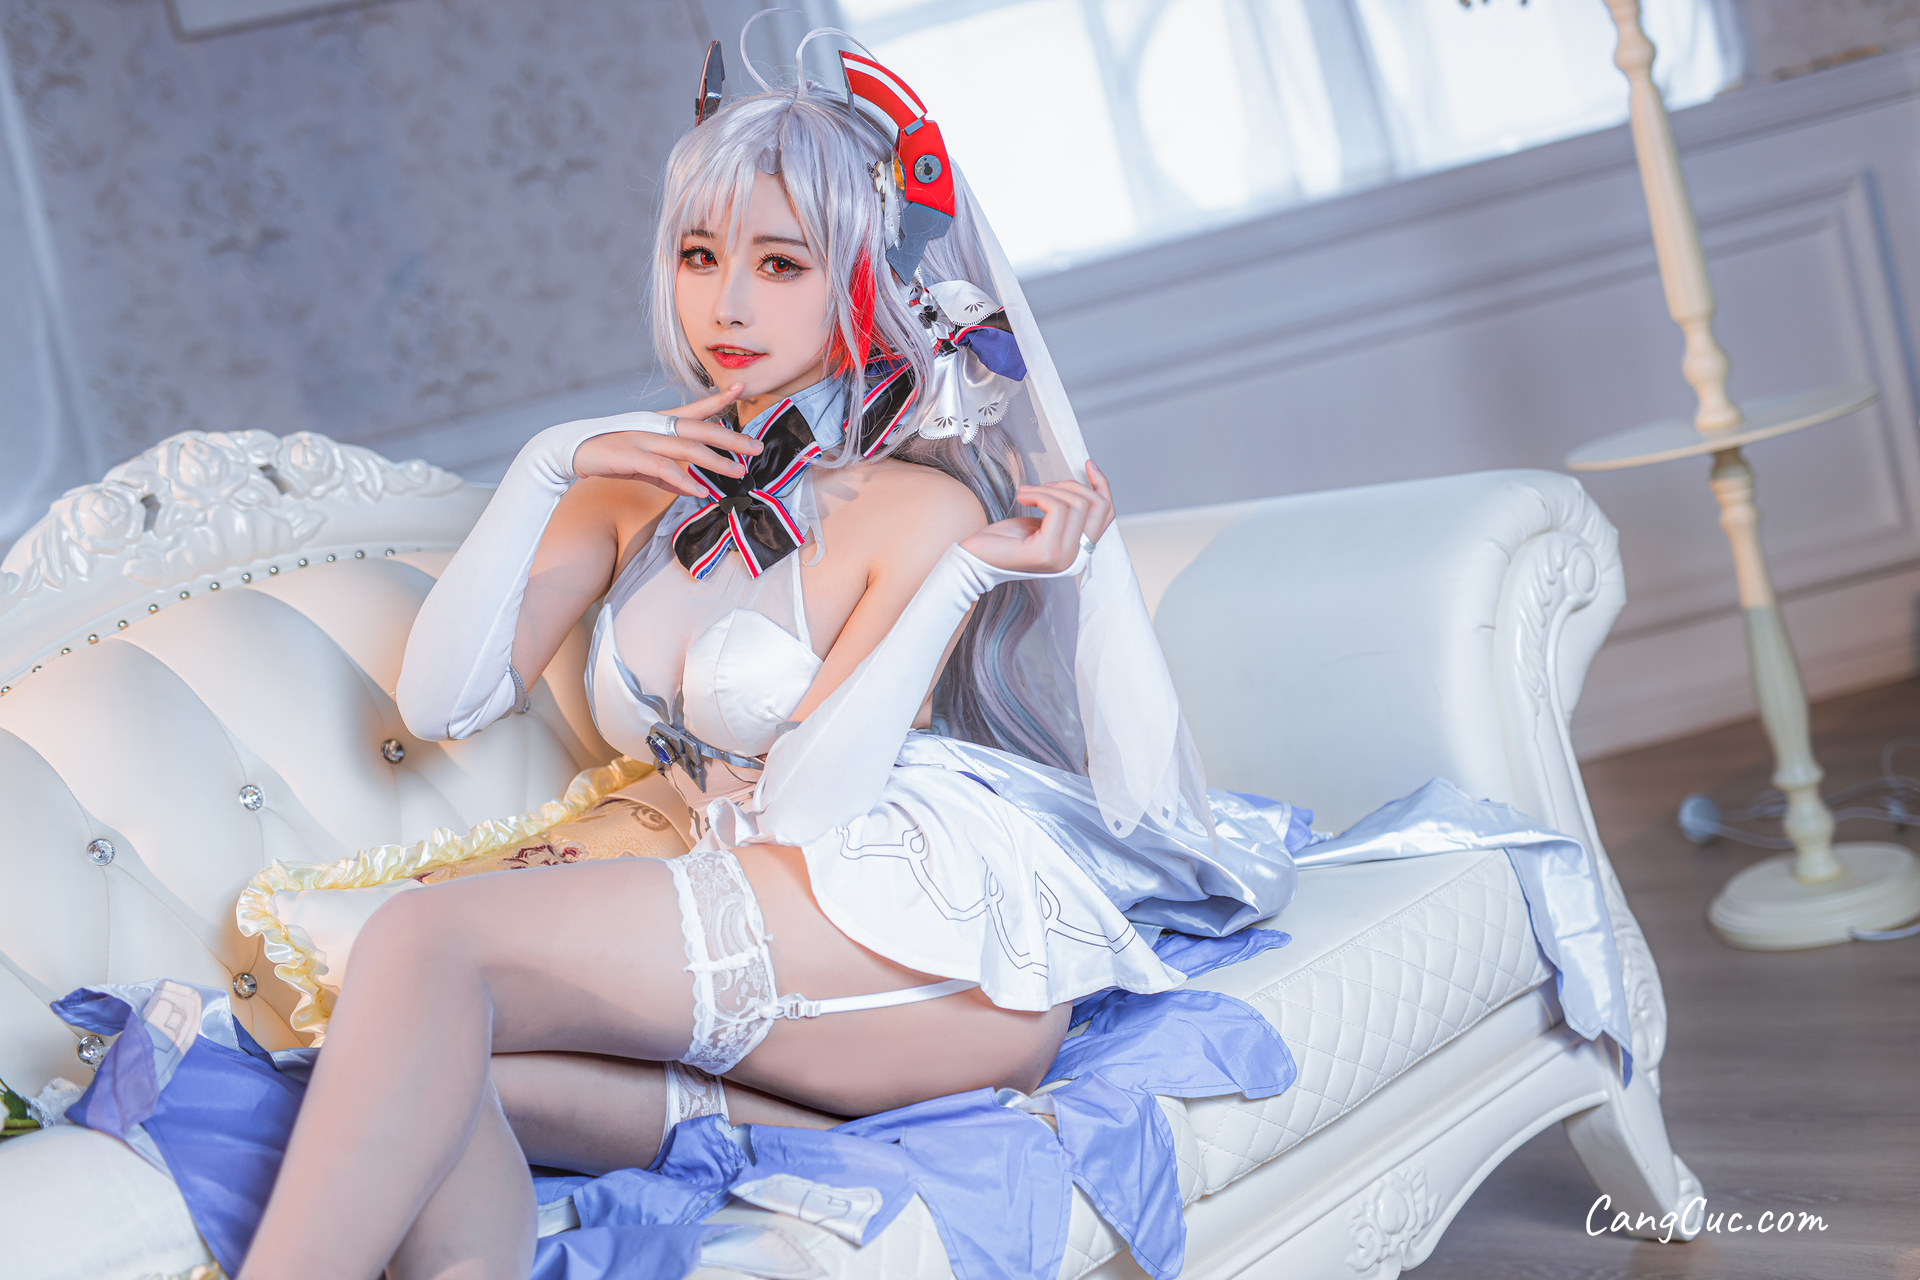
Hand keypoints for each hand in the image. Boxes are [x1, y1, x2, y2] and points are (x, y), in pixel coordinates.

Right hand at [568, 384, 759, 497]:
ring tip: (738, 472)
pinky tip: (699, 490)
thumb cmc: (611, 454)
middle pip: (701, 429)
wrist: (572, 450)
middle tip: (757, 447)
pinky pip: (663, 469)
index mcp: (660, 422)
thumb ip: (667, 472)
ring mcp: (644, 439)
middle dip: (732, 438)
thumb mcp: (644, 463)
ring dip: (716, 461)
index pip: (695, 408)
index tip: (741, 388)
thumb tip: (691, 487)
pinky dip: (684, 480)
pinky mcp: (631, 456)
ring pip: (688, 447)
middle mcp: (656, 426)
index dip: (719, 399)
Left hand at [960, 461, 1112, 573]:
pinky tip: (1022, 498)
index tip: (1087, 464)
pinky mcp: (1046, 553)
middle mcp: (1076, 559)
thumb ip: (1067, 511)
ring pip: (1076, 504)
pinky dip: (1038, 494)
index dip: (1102, 485)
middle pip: (1096, 506)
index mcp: (1078, 551)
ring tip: (1027, 493)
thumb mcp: (1043, 520)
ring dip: (1048, 489)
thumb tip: (1086, 483)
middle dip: (1070, 485)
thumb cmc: (1006, 539)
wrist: (976, 558)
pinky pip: (1057, 508)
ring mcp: (1063, 558)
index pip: (1107, 514)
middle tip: (1042, 486)